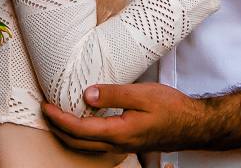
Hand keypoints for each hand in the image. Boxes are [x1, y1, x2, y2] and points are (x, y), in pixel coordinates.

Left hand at [42, 83, 205, 153]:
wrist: (194, 125)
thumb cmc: (172, 109)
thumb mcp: (143, 95)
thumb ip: (114, 94)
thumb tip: (87, 95)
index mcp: (118, 133)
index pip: (79, 129)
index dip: (59, 119)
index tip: (46, 107)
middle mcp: (117, 144)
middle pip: (77, 142)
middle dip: (58, 128)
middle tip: (46, 110)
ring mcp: (122, 146)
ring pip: (86, 144)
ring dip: (69, 132)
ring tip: (59, 114)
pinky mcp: (127, 142)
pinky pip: (98, 142)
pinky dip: (83, 133)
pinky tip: (85, 120)